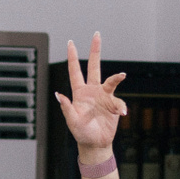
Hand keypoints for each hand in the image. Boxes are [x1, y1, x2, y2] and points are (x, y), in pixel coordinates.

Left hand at [54, 33, 126, 157]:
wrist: (95, 144)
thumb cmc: (81, 133)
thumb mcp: (72, 121)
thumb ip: (66, 107)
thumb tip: (58, 94)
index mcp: (79, 93)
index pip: (75, 71)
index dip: (72, 57)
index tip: (70, 42)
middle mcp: (92, 91)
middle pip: (94, 66)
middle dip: (95, 50)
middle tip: (96, 34)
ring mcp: (104, 96)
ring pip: (111, 80)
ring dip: (116, 77)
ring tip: (121, 76)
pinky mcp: (114, 104)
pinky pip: (119, 102)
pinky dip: (121, 107)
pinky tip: (121, 114)